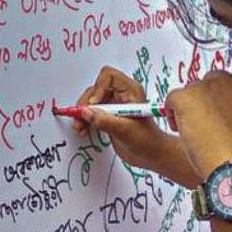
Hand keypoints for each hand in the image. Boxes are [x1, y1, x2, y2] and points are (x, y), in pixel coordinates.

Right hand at [73, 66, 198, 187]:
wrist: (151, 155)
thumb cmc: (147, 141)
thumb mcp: (125, 130)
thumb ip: (105, 120)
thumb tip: (86, 112)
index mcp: (130, 91)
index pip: (108, 76)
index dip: (98, 89)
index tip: (93, 105)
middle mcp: (121, 95)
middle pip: (95, 89)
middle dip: (86, 104)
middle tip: (81, 118)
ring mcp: (114, 105)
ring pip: (90, 101)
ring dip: (82, 113)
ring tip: (80, 127)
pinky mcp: (108, 116)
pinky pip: (91, 112)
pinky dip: (85, 120)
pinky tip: (84, 129)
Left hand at [163, 61, 231, 179]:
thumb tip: (220, 112)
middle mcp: (229, 80)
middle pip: (207, 83)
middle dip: (203, 100)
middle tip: (208, 127)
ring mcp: (206, 85)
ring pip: (188, 93)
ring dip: (188, 110)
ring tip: (200, 134)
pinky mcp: (186, 95)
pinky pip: (171, 100)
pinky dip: (172, 115)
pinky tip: (184, 131)